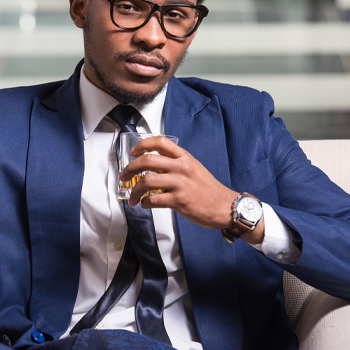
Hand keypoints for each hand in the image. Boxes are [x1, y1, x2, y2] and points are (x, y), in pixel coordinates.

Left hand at [120, 136, 246, 232]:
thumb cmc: (208, 189)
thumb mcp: (194, 168)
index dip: (142, 145)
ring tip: (133, 197)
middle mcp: (182, 168)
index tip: (133, 152)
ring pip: (147, 181)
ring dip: (134, 190)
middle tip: (124, 176)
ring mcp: (180, 184)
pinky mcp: (179, 201)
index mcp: (184, 158)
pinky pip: (153, 200)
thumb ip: (175, 163)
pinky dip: (145, 203)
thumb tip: (153, 164)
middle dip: (130, 168)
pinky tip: (145, 204)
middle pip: (147, 160)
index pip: (160, 142)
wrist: (225, 206)